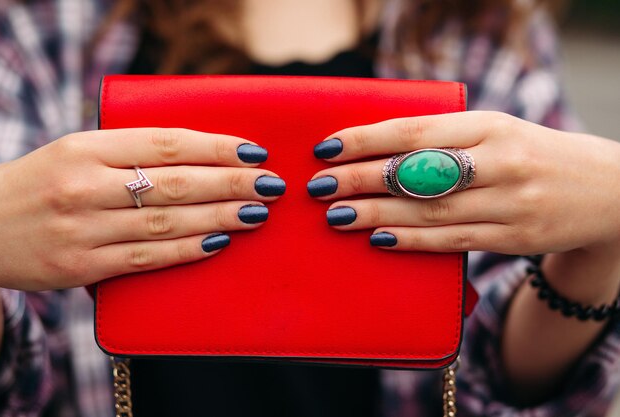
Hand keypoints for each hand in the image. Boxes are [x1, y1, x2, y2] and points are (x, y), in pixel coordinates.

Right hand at [0, 128, 284, 289]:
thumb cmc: (42, 182)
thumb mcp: (77, 150)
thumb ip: (130, 151)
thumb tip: (203, 155)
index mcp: (86, 147)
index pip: (167, 143)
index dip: (217, 147)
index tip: (254, 152)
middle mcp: (84, 184)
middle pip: (176, 182)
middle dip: (231, 183)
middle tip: (271, 185)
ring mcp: (83, 228)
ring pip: (167, 221)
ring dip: (220, 217)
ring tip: (257, 213)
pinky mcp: (80, 266)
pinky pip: (146, 258)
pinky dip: (187, 249)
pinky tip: (219, 242)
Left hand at [308, 111, 619, 255]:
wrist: (608, 191)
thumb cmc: (533, 153)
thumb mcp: (495, 130)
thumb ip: (444, 138)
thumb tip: (374, 151)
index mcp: (490, 125)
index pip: (415, 129)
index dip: (367, 139)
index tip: (327, 148)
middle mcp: (501, 161)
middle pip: (416, 171)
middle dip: (360, 178)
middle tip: (318, 186)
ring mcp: (510, 202)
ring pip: (430, 210)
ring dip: (376, 213)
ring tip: (336, 216)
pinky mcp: (516, 237)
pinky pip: (453, 240)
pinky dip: (413, 240)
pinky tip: (378, 238)